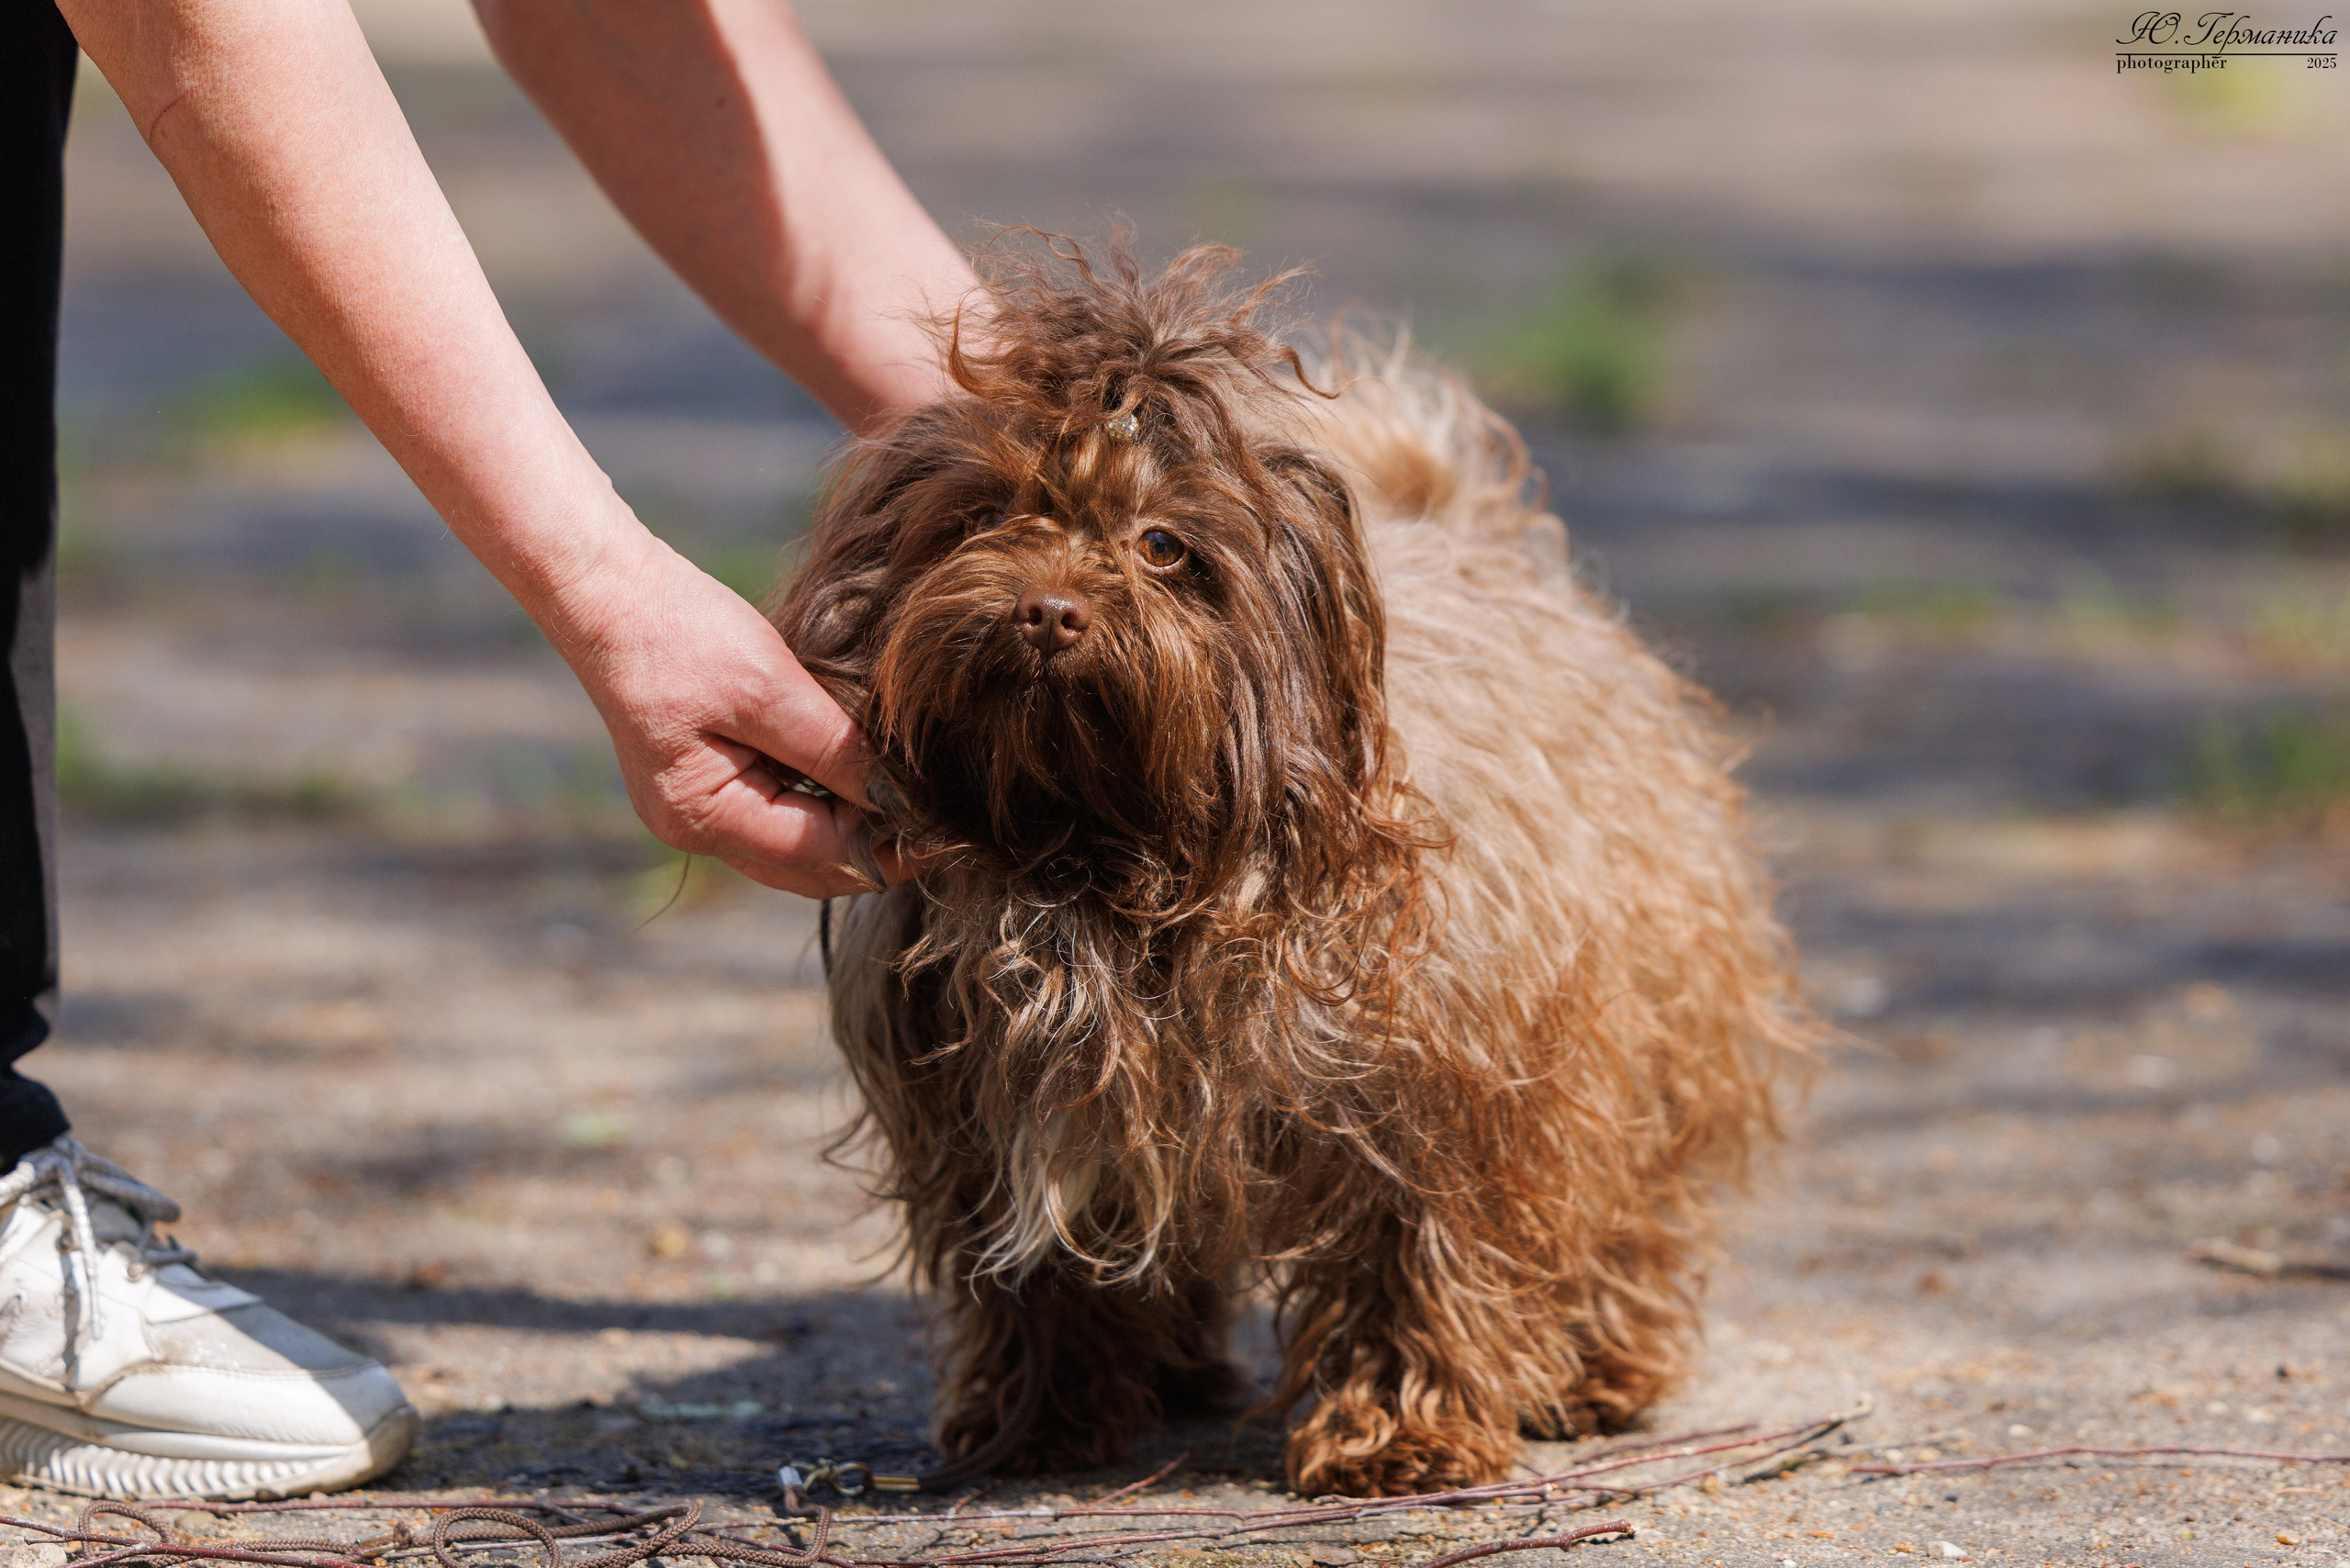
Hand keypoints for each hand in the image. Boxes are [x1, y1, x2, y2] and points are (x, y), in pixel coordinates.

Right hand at [550, 532, 906, 897]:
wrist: (609, 590)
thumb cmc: (681, 631)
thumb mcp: (771, 689)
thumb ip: (836, 750)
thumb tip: (902, 800)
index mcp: (705, 816)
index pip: (819, 854)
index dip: (887, 844)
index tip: (945, 823)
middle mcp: (695, 829)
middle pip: (807, 867)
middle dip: (873, 850)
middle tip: (939, 821)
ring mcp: (695, 809)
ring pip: (795, 847)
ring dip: (850, 830)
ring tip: (911, 801)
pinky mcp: (703, 782)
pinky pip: (776, 813)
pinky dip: (821, 804)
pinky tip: (858, 776)